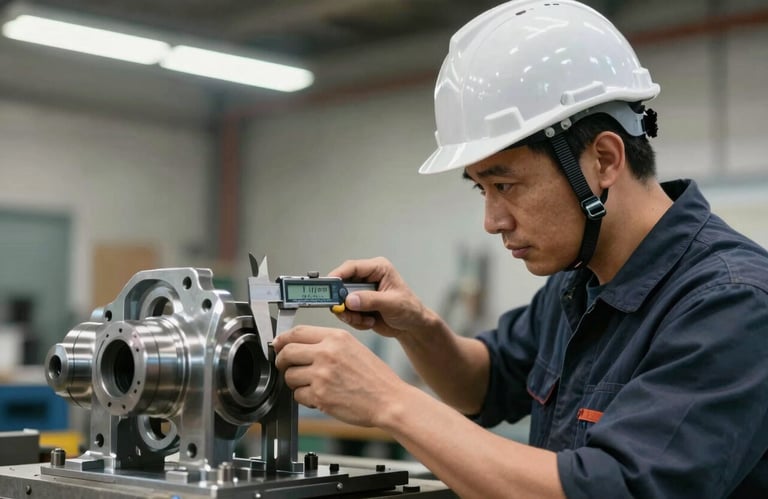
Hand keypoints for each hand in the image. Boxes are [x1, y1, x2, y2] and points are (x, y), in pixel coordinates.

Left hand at [273, 326, 403, 426]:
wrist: (389, 399)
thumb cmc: (375, 377)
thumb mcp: (353, 348)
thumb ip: (327, 344)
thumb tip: (298, 345)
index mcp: (336, 337)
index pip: (296, 332)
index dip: (282, 340)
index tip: (278, 345)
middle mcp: (327, 352)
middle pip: (287, 352)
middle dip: (282, 362)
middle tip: (287, 367)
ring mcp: (322, 374)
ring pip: (290, 376)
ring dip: (295, 383)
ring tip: (312, 385)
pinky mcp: (320, 395)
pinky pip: (298, 395)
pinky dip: (305, 398)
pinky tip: (320, 396)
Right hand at [331, 257, 438, 339]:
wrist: (412, 327)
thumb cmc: (409, 309)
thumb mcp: (392, 304)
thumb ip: (370, 300)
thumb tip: (349, 299)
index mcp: (377, 269)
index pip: (352, 267)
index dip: (338, 275)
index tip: (328, 286)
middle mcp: (367, 278)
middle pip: (342, 284)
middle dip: (343, 301)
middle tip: (345, 311)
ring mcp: (361, 292)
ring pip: (342, 301)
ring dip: (350, 314)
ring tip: (366, 320)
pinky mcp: (358, 305)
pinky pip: (346, 312)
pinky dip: (355, 320)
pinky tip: (370, 322)